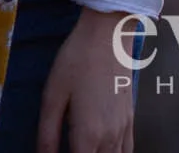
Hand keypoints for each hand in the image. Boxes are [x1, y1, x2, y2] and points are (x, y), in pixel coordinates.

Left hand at [38, 7, 134, 152]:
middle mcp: (110, 139)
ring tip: (81, 148)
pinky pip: (127, 151)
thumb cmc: (77, 62)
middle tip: (66, 147)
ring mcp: (124, 131)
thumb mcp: (52, 96)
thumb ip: (47, 133)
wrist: (109, 37)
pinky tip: (101, 150)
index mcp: (88, 135)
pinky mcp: (131, 121)